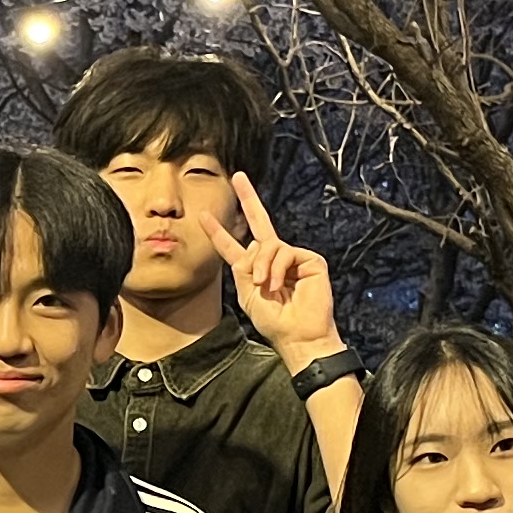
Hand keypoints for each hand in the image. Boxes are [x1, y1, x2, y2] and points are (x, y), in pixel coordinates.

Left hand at [200, 175, 343, 367]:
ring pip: (268, 244)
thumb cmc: (274, 322)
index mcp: (255, 270)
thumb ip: (242, 268)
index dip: (219, 232)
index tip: (203, 217)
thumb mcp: (247, 294)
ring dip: (262, 266)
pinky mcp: (309, 260)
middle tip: (238, 177)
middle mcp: (274, 259)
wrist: (297, 335)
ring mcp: (292, 258)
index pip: (234, 247)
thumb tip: (250, 245)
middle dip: (248, 198)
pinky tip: (279, 285)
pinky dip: (277, 269)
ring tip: (265, 286)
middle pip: (259, 223)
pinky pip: (284, 252)